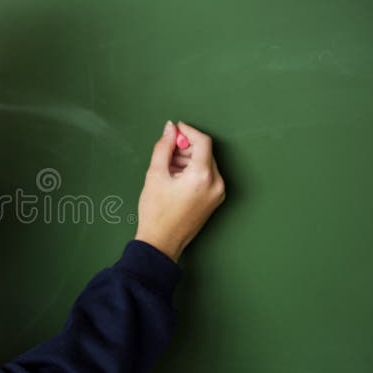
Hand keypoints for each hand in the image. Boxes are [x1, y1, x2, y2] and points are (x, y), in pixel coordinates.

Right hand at [134, 121, 225, 263]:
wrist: (161, 242)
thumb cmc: (156, 213)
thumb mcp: (155, 174)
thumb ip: (163, 147)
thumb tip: (170, 129)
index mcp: (202, 176)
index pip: (202, 141)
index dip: (188, 131)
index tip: (175, 129)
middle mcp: (216, 184)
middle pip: (205, 152)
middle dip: (186, 147)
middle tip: (167, 152)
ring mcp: (218, 193)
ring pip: (206, 163)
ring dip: (189, 159)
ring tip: (168, 169)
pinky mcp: (215, 199)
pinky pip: (207, 176)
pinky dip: (193, 171)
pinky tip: (176, 178)